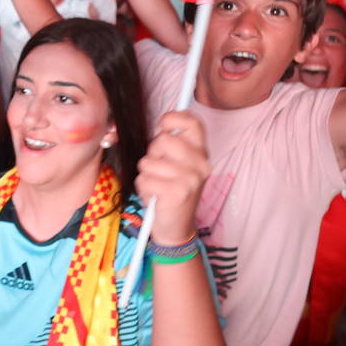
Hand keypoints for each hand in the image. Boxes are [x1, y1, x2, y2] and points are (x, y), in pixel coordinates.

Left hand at [134, 111, 210, 244]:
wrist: (177, 227)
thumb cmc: (172, 191)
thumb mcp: (177, 165)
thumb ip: (172, 145)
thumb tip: (162, 124)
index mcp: (201, 153)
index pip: (192, 122)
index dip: (172, 118)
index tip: (163, 127)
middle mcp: (200, 164)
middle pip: (163, 140)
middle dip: (152, 154)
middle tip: (159, 169)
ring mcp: (190, 178)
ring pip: (148, 162)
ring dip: (145, 175)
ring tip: (157, 185)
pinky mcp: (177, 192)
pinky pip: (145, 180)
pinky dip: (144, 188)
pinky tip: (155, 196)